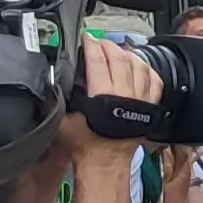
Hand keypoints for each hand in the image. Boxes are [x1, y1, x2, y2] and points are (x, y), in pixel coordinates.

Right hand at [58, 40, 167, 154]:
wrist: (104, 162)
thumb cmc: (84, 144)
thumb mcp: (61, 119)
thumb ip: (55, 98)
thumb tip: (48, 81)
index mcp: (103, 95)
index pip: (98, 61)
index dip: (91, 46)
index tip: (86, 39)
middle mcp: (125, 94)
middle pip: (120, 59)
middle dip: (108, 46)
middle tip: (98, 42)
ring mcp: (141, 100)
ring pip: (140, 67)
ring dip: (128, 54)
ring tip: (117, 50)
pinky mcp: (150, 107)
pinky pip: (154, 82)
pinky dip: (147, 70)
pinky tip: (139, 66)